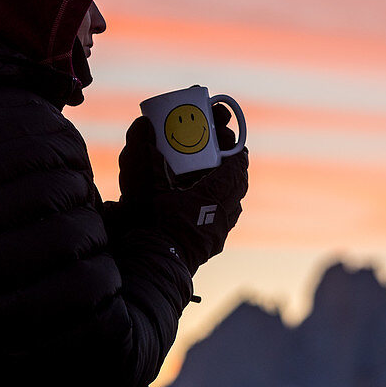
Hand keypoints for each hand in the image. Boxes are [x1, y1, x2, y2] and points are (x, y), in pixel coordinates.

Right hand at [111, 108, 247, 270]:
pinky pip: (228, 220)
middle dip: (238, 172)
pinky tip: (217, 207)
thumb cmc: (160, 223)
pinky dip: (227, 209)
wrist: (163, 258)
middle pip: (240, 186)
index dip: (238, 157)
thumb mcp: (156, 190)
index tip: (238, 148)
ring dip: (234, 191)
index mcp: (213, 194)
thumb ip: (154, 162)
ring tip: (227, 182)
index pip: (236, 169)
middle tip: (233, 162)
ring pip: (236, 204)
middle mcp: (223, 210)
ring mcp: (222, 228)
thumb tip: (145, 128)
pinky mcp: (217, 241)